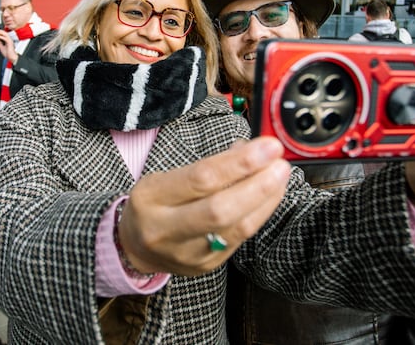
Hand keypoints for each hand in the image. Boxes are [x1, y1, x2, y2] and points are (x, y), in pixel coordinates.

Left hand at [0, 31, 17, 62]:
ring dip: (0, 32)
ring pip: (5, 34)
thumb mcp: (2, 48)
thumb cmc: (9, 54)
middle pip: (5, 33)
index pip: (4, 35)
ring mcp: (10, 41)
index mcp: (8, 41)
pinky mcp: (10, 43)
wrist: (12, 58)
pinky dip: (1, 37)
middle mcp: (9, 40)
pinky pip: (5, 38)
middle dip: (0, 31)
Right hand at [117, 137, 290, 275]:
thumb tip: (250, 149)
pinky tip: (270, 196)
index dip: (240, 162)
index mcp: (151, 198)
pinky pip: (241, 239)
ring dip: (265, 199)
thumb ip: (208, 165)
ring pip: (236, 228)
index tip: (268, 147)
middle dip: (258, 185)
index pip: (201, 179)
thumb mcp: (167, 176)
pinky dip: (260, 214)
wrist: (134, 247)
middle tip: (280, 163)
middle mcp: (166, 229)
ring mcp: (187, 253)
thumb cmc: (155, 204)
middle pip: (220, 209)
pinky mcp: (206, 266)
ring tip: (280, 176)